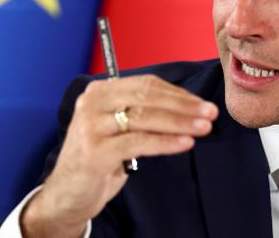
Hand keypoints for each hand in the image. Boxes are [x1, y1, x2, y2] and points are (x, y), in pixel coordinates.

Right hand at [21, 74, 218, 237]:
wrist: (68, 193)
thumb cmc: (100, 157)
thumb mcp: (118, 127)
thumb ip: (142, 112)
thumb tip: (189, 106)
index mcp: (100, 91)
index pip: (146, 84)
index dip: (178, 93)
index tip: (202, 103)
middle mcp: (92, 102)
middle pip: (148, 97)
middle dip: (184, 105)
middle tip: (210, 113)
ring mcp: (91, 126)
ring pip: (146, 118)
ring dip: (180, 122)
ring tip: (204, 128)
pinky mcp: (95, 151)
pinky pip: (139, 142)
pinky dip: (166, 142)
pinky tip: (186, 143)